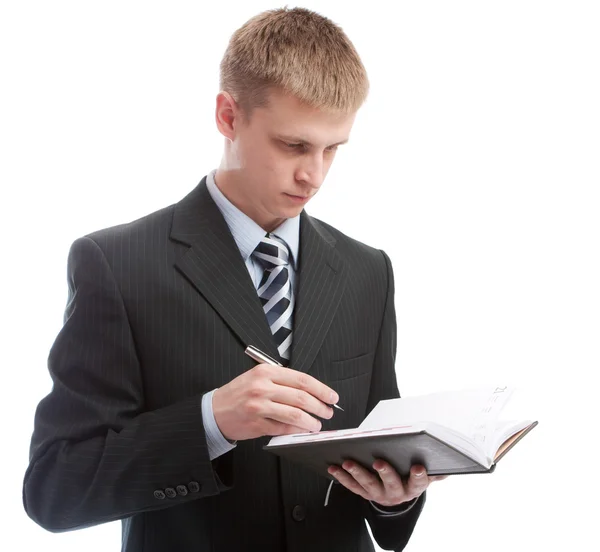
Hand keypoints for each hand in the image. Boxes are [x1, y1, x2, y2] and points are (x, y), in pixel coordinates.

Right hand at [212, 363, 338, 440]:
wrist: (215, 411)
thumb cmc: (239, 394)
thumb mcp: (258, 377)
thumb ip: (282, 381)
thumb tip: (311, 392)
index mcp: (266, 372)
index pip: (302, 379)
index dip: (321, 389)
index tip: (331, 396)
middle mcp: (263, 387)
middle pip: (302, 397)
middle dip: (320, 406)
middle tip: (328, 411)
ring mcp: (259, 406)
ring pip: (295, 415)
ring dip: (311, 422)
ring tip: (317, 424)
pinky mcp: (257, 424)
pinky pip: (284, 429)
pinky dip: (297, 431)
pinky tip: (303, 431)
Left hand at [327, 460, 446, 507]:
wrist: (396, 497)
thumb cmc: (409, 479)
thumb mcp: (424, 477)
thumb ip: (435, 472)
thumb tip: (449, 466)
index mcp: (412, 487)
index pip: (419, 482)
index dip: (419, 476)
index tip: (419, 467)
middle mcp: (396, 493)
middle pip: (391, 483)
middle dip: (385, 472)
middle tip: (379, 462)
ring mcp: (378, 494)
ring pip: (368, 485)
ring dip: (357, 473)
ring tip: (348, 463)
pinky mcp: (364, 493)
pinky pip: (352, 486)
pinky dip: (342, 477)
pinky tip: (334, 467)